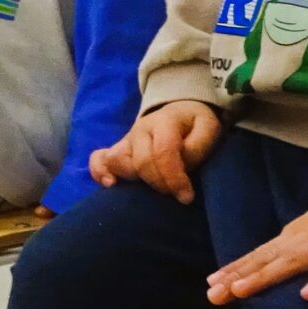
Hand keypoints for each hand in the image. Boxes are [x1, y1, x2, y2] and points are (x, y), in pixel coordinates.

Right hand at [91, 102, 222, 202]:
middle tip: (176, 195)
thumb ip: (198, 147)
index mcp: (164, 121)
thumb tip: (182, 167)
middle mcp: (141, 130)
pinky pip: (99, 159)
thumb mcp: (208, 129)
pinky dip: (99, 172)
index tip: (186, 197)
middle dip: (159, 183)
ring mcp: (126, 140)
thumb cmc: (194, 125)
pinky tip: (109, 185)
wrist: (180, 112)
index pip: (163, 151)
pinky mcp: (118, 150)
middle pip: (141, 161)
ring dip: (133, 180)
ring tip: (148, 193)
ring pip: (118, 161)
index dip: (174, 178)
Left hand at [206, 165, 307, 305]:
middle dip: (239, 276)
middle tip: (211, 294)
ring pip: (295, 260)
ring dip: (266, 275)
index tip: (210, 284)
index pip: (263, 252)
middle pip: (270, 257)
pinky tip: (307, 296)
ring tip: (239, 291)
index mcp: (302, 230)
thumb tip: (278, 254)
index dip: (237, 267)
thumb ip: (302, 239)